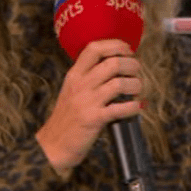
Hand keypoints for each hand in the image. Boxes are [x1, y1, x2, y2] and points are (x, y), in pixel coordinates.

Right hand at [36, 40, 142, 178]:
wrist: (53, 145)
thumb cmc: (67, 118)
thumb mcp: (71, 90)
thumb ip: (88, 76)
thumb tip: (116, 64)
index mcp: (74, 75)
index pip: (94, 48)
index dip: (116, 45)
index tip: (128, 50)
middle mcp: (80, 85)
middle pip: (113, 63)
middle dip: (132, 65)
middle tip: (136, 72)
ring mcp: (87, 102)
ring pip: (120, 83)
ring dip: (136, 85)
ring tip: (137, 90)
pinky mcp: (94, 119)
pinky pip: (121, 108)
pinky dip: (134, 106)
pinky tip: (136, 107)